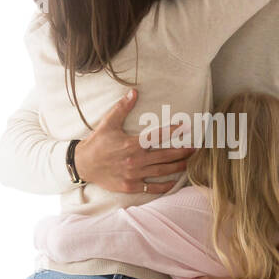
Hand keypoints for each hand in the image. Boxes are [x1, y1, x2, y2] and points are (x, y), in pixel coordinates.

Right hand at [74, 89, 192, 193]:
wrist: (83, 165)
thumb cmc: (96, 143)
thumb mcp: (108, 123)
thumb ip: (122, 108)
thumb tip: (134, 92)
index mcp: (132, 144)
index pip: (157, 136)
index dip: (173, 131)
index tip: (185, 127)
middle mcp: (136, 160)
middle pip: (165, 156)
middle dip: (182, 152)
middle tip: (196, 148)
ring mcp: (134, 175)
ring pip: (162, 171)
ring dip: (178, 167)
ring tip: (190, 162)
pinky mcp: (130, 186)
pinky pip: (151, 187)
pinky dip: (164, 185)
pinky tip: (174, 182)